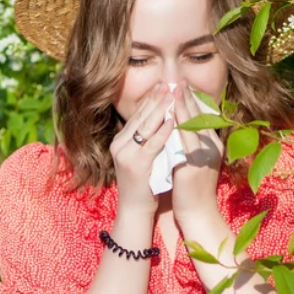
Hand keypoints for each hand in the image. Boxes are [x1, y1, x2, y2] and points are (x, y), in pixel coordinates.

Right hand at [109, 82, 174, 214]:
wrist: (135, 210)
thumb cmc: (144, 185)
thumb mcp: (142, 157)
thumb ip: (147, 140)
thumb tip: (162, 120)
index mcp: (120, 141)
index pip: (137, 115)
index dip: (151, 99)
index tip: (163, 85)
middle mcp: (119, 144)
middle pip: (140, 116)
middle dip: (156, 99)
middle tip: (169, 83)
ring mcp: (126, 154)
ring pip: (145, 126)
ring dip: (160, 109)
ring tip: (172, 94)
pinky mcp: (137, 164)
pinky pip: (152, 143)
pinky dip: (163, 131)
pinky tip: (173, 121)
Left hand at [171, 82, 223, 223]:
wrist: (198, 213)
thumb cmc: (191, 188)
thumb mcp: (193, 160)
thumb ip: (189, 143)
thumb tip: (177, 124)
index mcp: (213, 145)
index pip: (204, 117)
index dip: (192, 100)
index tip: (182, 85)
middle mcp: (212, 148)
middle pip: (201, 116)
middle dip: (188, 97)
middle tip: (178, 80)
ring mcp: (205, 156)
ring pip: (195, 126)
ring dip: (184, 107)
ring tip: (174, 91)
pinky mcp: (195, 166)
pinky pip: (186, 143)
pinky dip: (179, 128)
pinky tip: (169, 117)